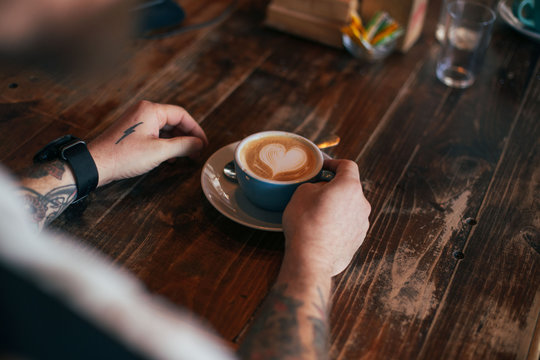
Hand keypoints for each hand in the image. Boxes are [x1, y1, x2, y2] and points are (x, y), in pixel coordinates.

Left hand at [88, 100, 207, 186]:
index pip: (182, 115)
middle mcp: (144, 112)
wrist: (96, 164)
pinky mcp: (132, 132)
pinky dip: (165, 145)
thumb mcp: (159, 152)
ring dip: (177, 143)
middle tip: (196, 152)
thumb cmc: (124, 156)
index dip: (196, 130)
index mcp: (151, 110)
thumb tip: (199, 144)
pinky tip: (169, 158)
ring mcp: (137, 121)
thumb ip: (183, 146)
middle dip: (187, 137)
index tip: (204, 144)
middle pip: (174, 121)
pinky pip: (155, 134)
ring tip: (186, 156)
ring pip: (165, 129)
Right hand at [282, 159, 370, 276]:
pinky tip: (322, 230)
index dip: (334, 163)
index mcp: (350, 187)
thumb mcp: (302, 192)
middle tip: (315, 192)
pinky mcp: (358, 240)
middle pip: (349, 188)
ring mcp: (362, 224)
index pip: (348, 166)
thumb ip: (316, 184)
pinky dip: (337, 223)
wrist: (311, 259)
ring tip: (317, 214)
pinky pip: (348, 225)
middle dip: (334, 187)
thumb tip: (322, 189)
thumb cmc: (305, 223)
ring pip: (349, 207)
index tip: (324, 167)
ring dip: (336, 206)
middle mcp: (362, 204)